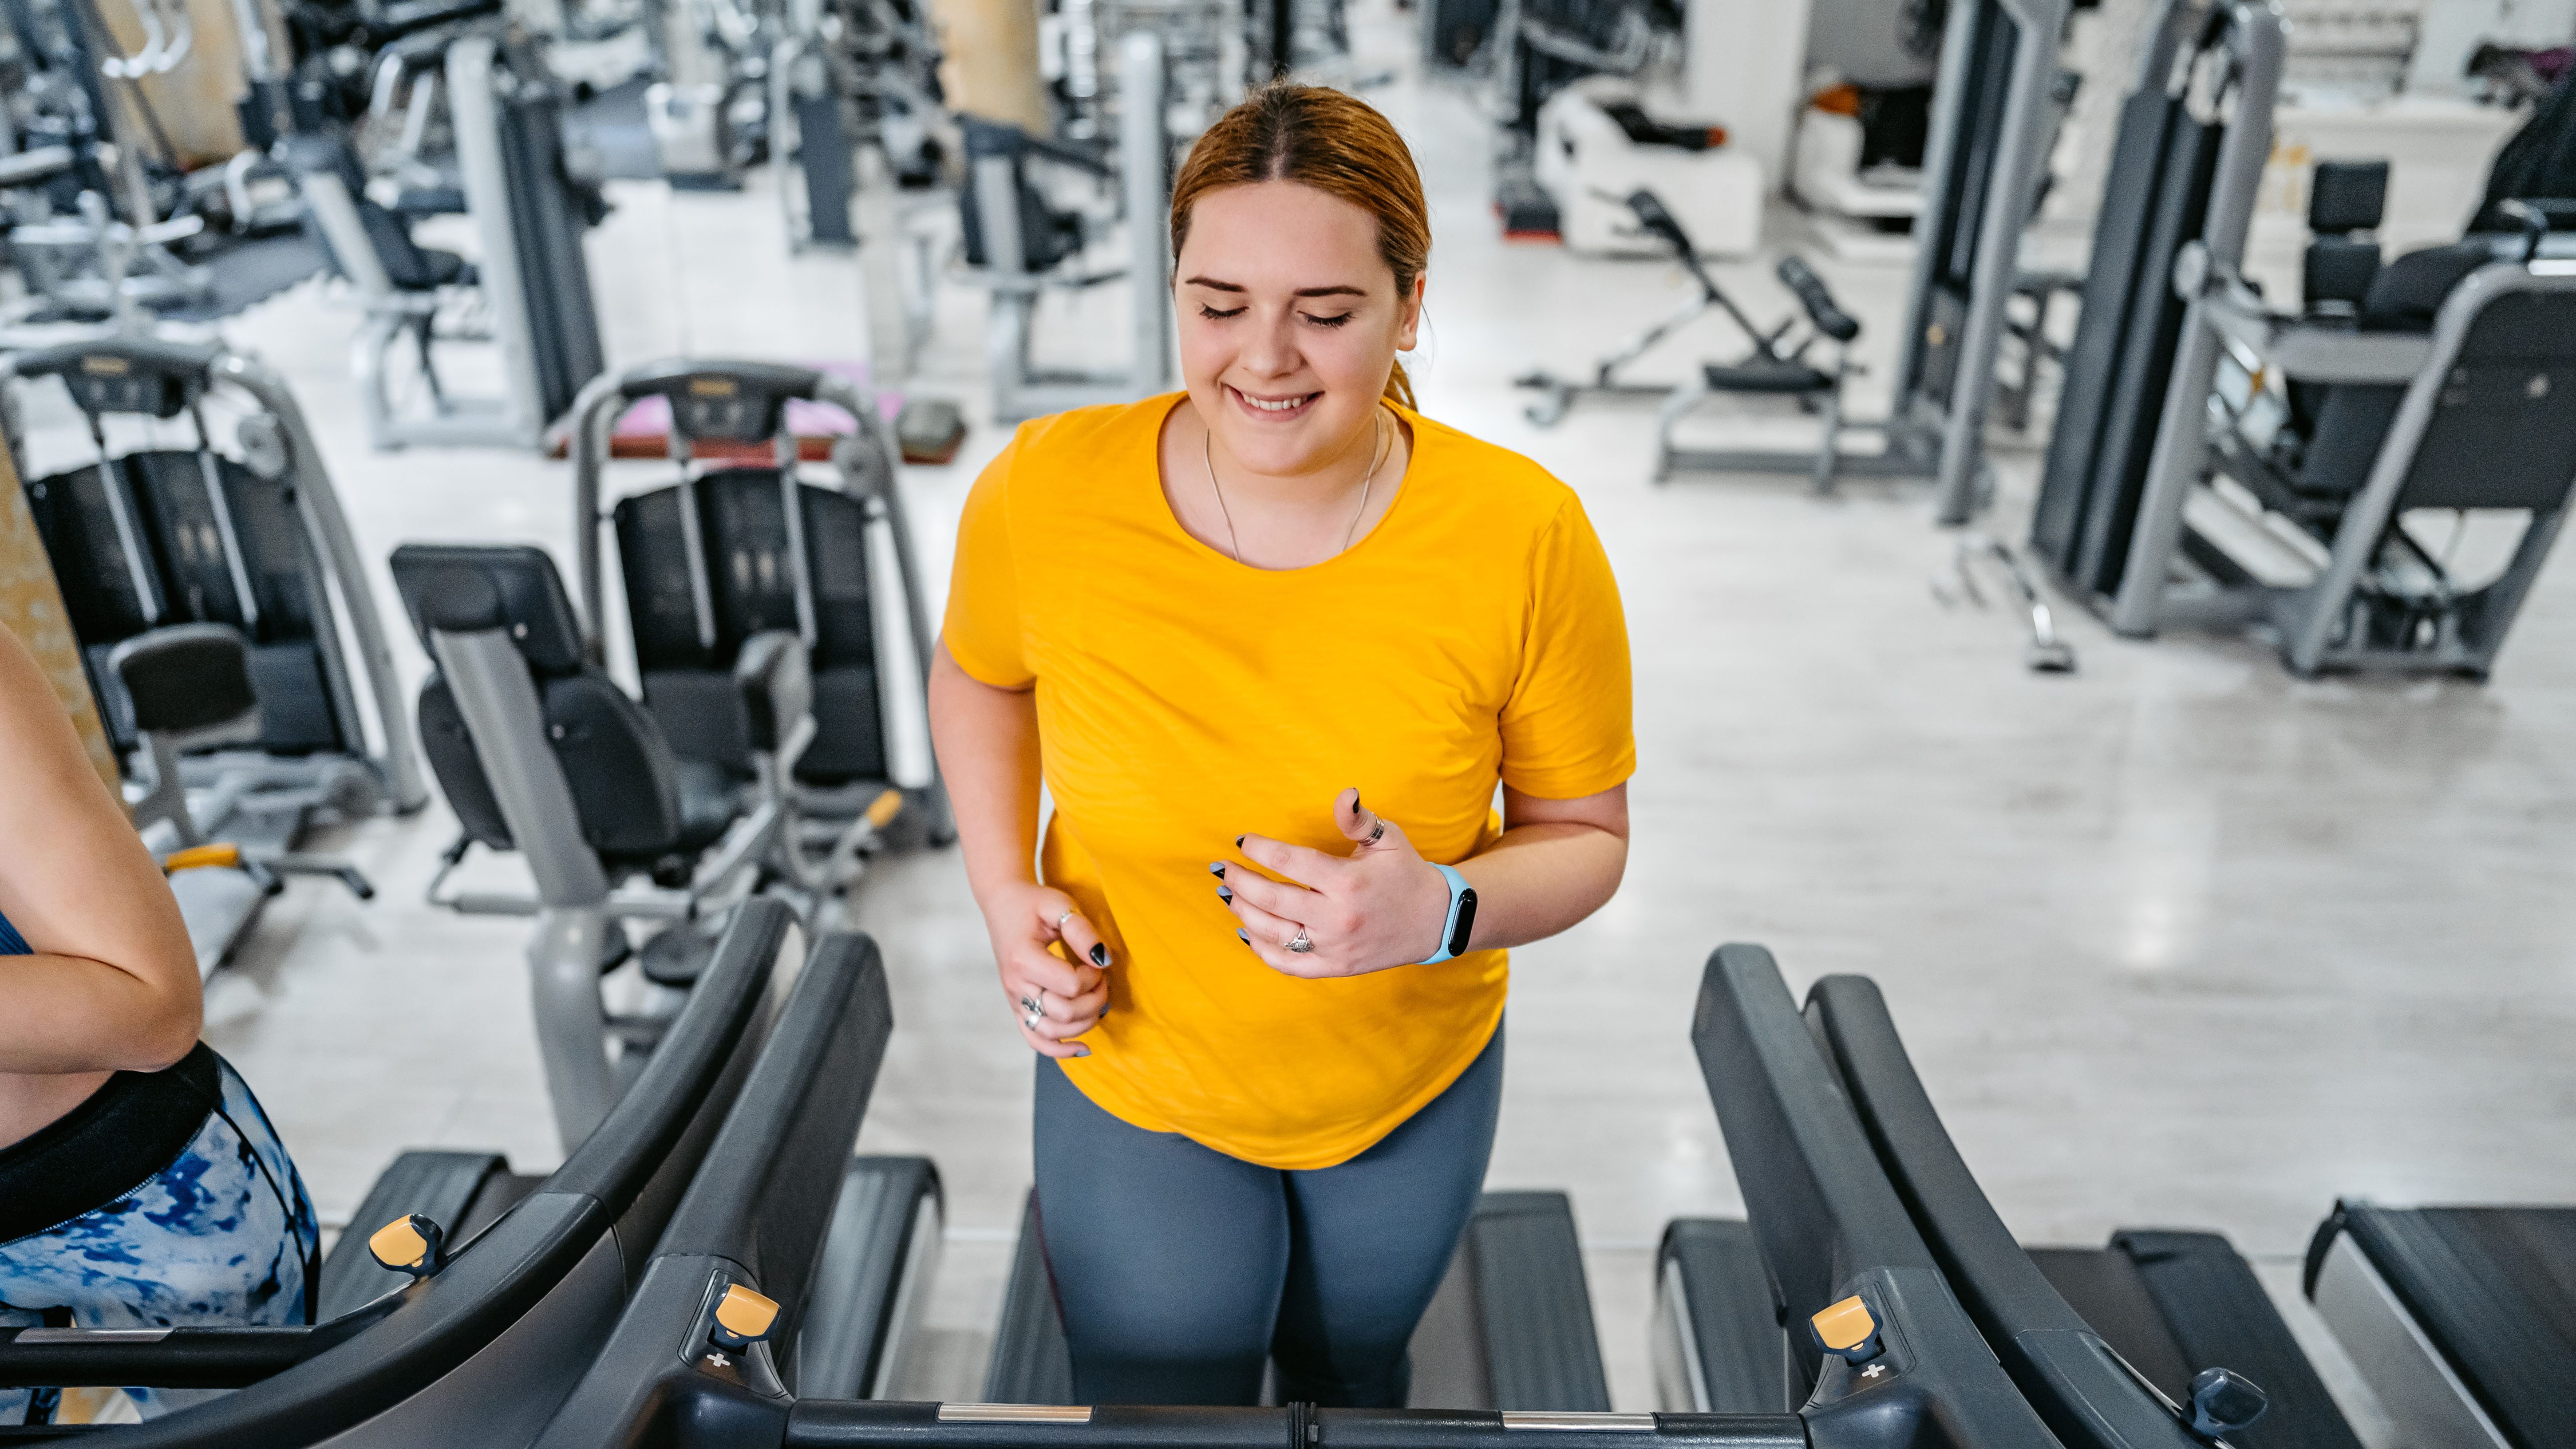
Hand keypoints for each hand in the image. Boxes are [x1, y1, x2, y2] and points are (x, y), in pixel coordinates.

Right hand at [980, 881, 1110, 1057]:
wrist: (1003, 904)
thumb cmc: (1033, 903)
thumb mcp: (1060, 904)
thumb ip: (1082, 931)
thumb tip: (1103, 959)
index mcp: (1023, 959)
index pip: (1069, 986)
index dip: (1092, 977)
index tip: (1096, 961)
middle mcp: (1015, 985)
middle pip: (1063, 1013)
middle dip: (1094, 999)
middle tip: (1101, 978)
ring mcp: (1014, 1000)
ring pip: (1052, 1032)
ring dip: (1084, 1022)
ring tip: (1096, 1000)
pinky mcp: (1017, 1008)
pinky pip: (1035, 1040)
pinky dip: (1060, 1049)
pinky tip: (1083, 1047)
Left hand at [1217, 788, 1455, 978]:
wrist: (1435, 921)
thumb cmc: (1405, 873)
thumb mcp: (1388, 838)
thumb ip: (1358, 819)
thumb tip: (1345, 793)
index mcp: (1348, 882)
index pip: (1290, 862)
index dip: (1260, 849)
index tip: (1242, 841)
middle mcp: (1337, 918)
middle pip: (1272, 899)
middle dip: (1241, 882)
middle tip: (1223, 869)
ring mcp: (1334, 947)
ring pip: (1274, 933)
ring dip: (1244, 912)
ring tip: (1228, 895)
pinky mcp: (1335, 967)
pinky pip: (1288, 964)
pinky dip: (1263, 950)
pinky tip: (1248, 931)